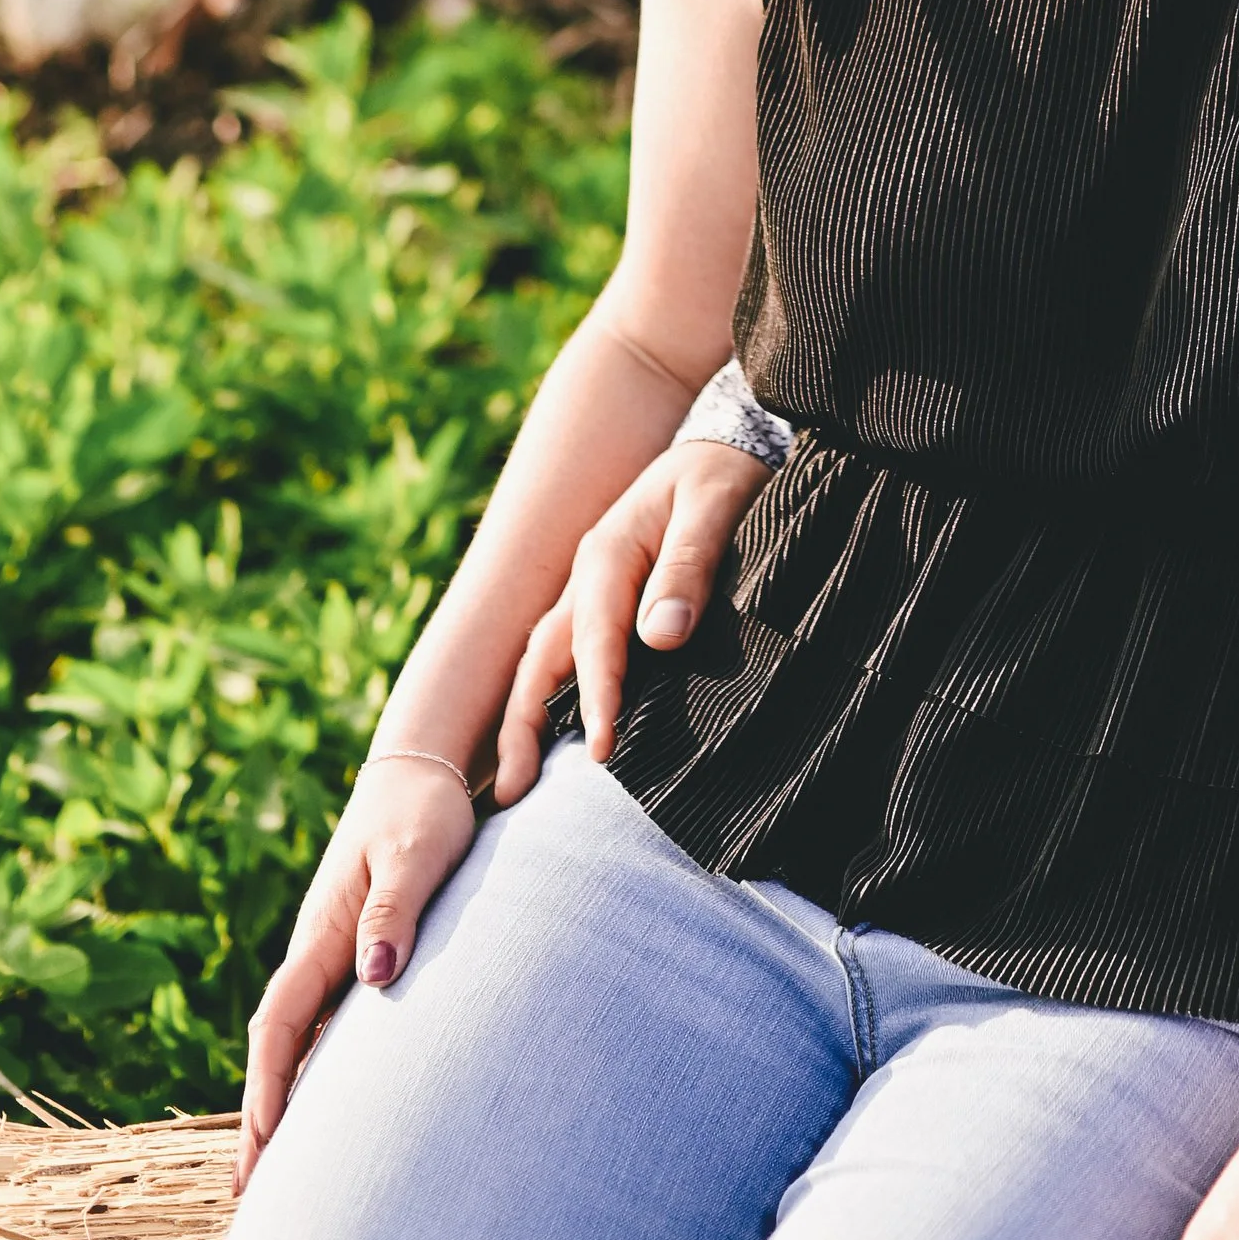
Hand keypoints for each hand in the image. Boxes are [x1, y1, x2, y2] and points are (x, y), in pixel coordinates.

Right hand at [236, 757, 476, 1189]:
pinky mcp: (359, 953)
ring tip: (278, 1169)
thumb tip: (375, 976)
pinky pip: (327, 1024)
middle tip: (250, 1189)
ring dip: (285, 1098)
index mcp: (322, 931)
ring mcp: (335, 954)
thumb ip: (398, 908)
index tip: (262, 1143)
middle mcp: (320, 949)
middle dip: (262, 1114)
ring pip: (299, 1039)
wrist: (425, 772)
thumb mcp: (417, 852)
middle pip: (277, 1044)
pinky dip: (316, 1068)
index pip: (280, 1021)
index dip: (268, 1084)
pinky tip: (327, 1104)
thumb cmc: (424, 809)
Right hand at [491, 434, 768, 799]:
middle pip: (540, 658)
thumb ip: (689, 564)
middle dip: (522, 725)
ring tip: (516, 787)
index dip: (598, 696)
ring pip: (544, 663)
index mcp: (607, 553)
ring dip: (526, 721)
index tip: (602, 750)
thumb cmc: (723, 476)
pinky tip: (554, 745)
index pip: (595, 638)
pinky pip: (567, 659)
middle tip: (514, 794)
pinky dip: (551, 702)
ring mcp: (590, 593)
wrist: (724, 445)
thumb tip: (662, 635)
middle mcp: (586, 577)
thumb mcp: (716, 506)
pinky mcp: (606, 605)